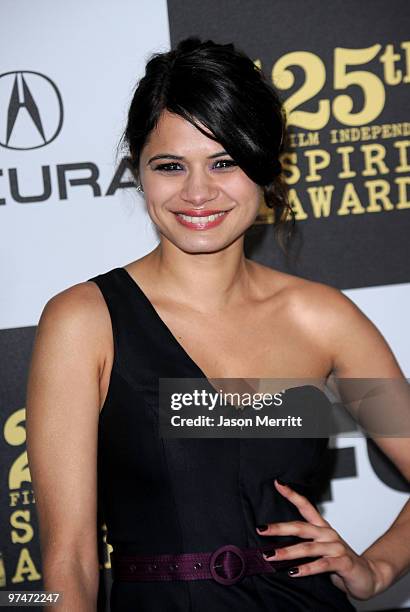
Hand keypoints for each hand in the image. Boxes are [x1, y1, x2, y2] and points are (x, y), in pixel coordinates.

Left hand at [256, 479, 382, 600]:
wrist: (368, 576)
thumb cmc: (341, 563)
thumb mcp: (321, 550)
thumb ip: (304, 546)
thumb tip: (275, 548)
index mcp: (322, 528)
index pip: (306, 506)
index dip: (292, 494)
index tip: (278, 483)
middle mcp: (328, 534)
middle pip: (301, 527)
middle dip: (279, 528)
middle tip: (261, 530)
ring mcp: (336, 548)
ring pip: (308, 548)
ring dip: (287, 552)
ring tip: (271, 556)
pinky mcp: (343, 563)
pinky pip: (322, 565)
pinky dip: (306, 569)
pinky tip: (293, 572)